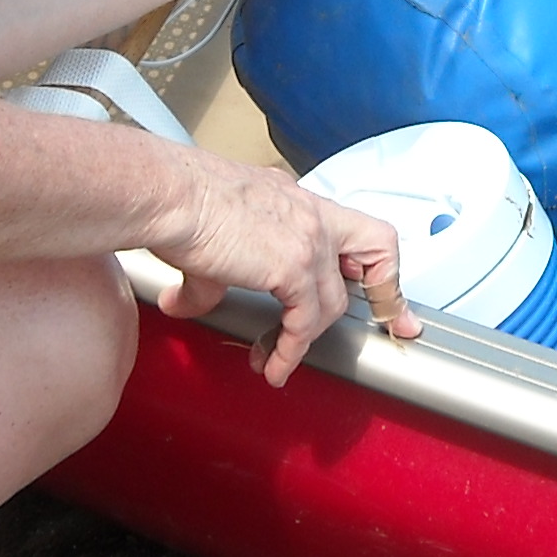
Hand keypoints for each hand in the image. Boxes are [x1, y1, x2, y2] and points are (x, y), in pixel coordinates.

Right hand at [151, 152, 421, 381]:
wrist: (163, 195)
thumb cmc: (175, 201)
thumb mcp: (207, 240)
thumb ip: (212, 275)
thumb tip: (188, 299)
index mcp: (292, 199)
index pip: (348, 227)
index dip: (371, 262)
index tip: (381, 289)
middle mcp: (308, 212)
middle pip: (377, 246)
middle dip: (388, 291)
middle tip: (393, 325)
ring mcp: (306, 237)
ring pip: (334, 300)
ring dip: (306, 339)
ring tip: (278, 360)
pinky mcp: (292, 265)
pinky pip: (305, 320)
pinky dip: (291, 348)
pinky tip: (275, 361)